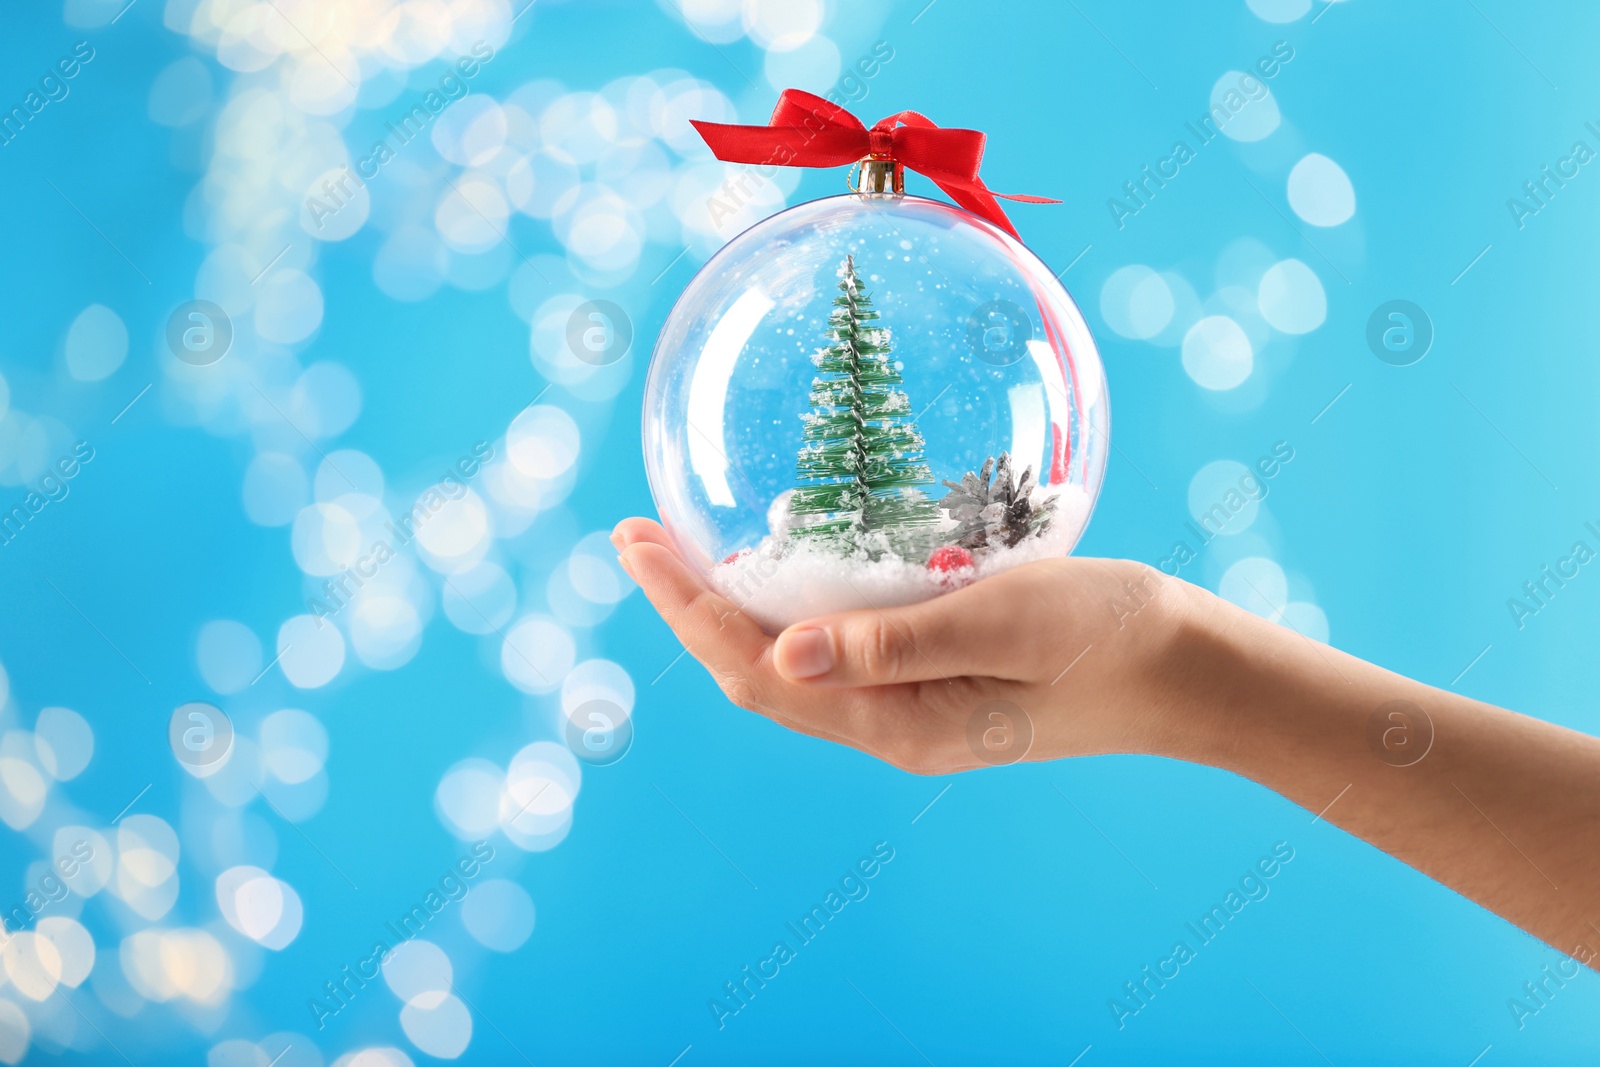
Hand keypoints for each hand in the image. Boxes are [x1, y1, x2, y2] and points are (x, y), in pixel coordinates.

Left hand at [612, 517, 1200, 774]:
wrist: (1183, 670)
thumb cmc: (1108, 636)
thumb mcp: (1003, 622)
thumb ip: (894, 641)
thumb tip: (778, 654)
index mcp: (896, 723)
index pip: (756, 675)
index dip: (687, 612)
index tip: (636, 544)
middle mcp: (889, 727)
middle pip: (755, 675)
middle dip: (689, 607)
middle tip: (636, 535)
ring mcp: (909, 710)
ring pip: (790, 667)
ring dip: (731, 610)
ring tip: (686, 549)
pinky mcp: (932, 684)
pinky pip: (835, 653)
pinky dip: (788, 611)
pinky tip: (782, 570)